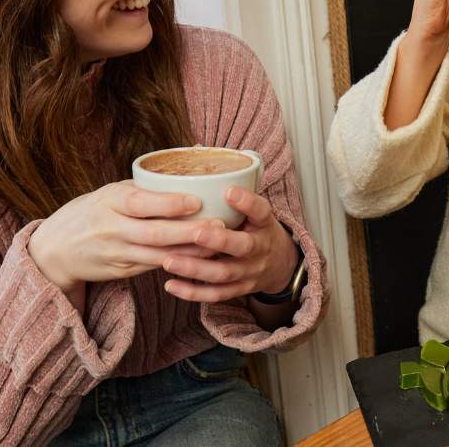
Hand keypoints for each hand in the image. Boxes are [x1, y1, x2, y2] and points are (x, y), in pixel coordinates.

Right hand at [28, 180, 220, 293]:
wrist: (55, 249)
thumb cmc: (95, 210)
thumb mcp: (113, 191)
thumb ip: (149, 181)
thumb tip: (194, 150)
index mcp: (109, 201)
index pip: (140, 202)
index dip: (168, 203)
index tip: (196, 200)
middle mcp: (111, 229)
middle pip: (154, 234)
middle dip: (188, 232)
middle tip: (219, 226)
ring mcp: (117, 253)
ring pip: (158, 256)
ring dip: (190, 252)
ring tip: (218, 244)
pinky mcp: (123, 272)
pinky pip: (155, 267)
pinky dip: (179, 263)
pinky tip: (201, 259)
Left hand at [160, 186, 299, 303]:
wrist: (279, 264)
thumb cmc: (256, 229)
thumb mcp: (256, 210)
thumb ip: (234, 192)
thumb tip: (198, 155)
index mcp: (264, 224)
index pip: (261, 211)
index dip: (247, 202)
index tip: (229, 191)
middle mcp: (259, 249)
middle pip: (242, 247)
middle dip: (218, 241)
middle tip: (194, 232)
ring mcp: (249, 272)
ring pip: (223, 273)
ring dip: (195, 269)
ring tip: (169, 260)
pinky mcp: (238, 290)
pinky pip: (215, 294)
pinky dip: (192, 292)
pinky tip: (171, 284)